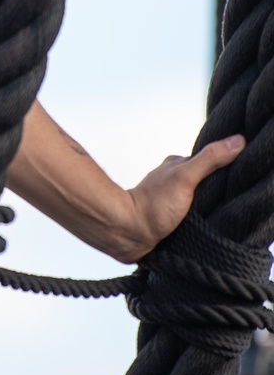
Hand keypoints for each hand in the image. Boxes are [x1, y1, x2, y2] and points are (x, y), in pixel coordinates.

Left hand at [117, 134, 245, 262]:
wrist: (129, 234)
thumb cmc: (153, 205)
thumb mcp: (185, 177)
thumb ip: (210, 160)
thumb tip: (237, 140)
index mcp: (177, 165)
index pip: (210, 161)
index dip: (228, 166)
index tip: (245, 173)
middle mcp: (174, 179)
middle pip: (206, 181)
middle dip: (220, 188)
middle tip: (238, 198)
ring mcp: (171, 199)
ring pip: (199, 199)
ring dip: (211, 206)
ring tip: (225, 214)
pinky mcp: (170, 218)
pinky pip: (192, 216)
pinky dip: (202, 219)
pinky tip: (209, 225)